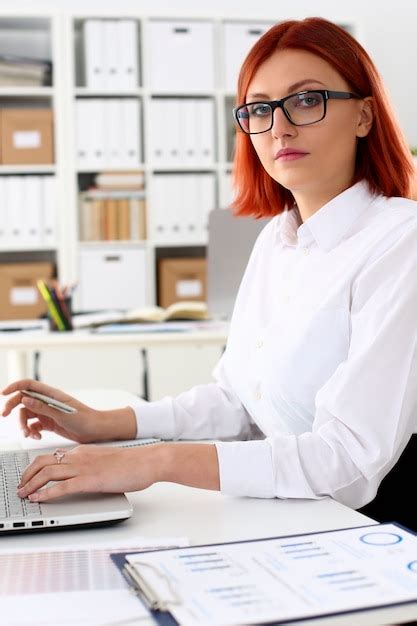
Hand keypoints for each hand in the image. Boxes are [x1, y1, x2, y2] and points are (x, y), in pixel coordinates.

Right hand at [2, 379, 107, 442]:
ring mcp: (47, 413)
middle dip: (12, 407)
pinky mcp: (48, 423)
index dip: (15, 386)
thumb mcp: (61, 414)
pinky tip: (37, 437)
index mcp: (51, 394)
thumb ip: (42, 407)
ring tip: (28, 435)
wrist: (95, 430)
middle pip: (23, 400)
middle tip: (4, 415)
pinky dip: (32, 432)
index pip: (29, 385)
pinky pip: (33, 426)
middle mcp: (47, 402)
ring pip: (26, 416)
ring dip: (23, 426)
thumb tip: (25, 399)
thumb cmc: (84, 418)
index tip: (3, 393)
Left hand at [16, 444, 165, 501]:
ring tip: (23, 495)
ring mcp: (84, 467)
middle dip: (27, 475)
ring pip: (48, 473)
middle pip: (43, 462)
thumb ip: (91, 465)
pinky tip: (39, 500)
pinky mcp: (91, 480)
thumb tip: (81, 476)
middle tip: (20, 487)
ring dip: (31, 485)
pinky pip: (62, 487)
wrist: (147, 461)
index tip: (28, 477)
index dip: (35, 467)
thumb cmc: (132, 463)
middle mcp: (79, 456)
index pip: (51, 456)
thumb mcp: (105, 460)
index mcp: (82, 451)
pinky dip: (47, 494)